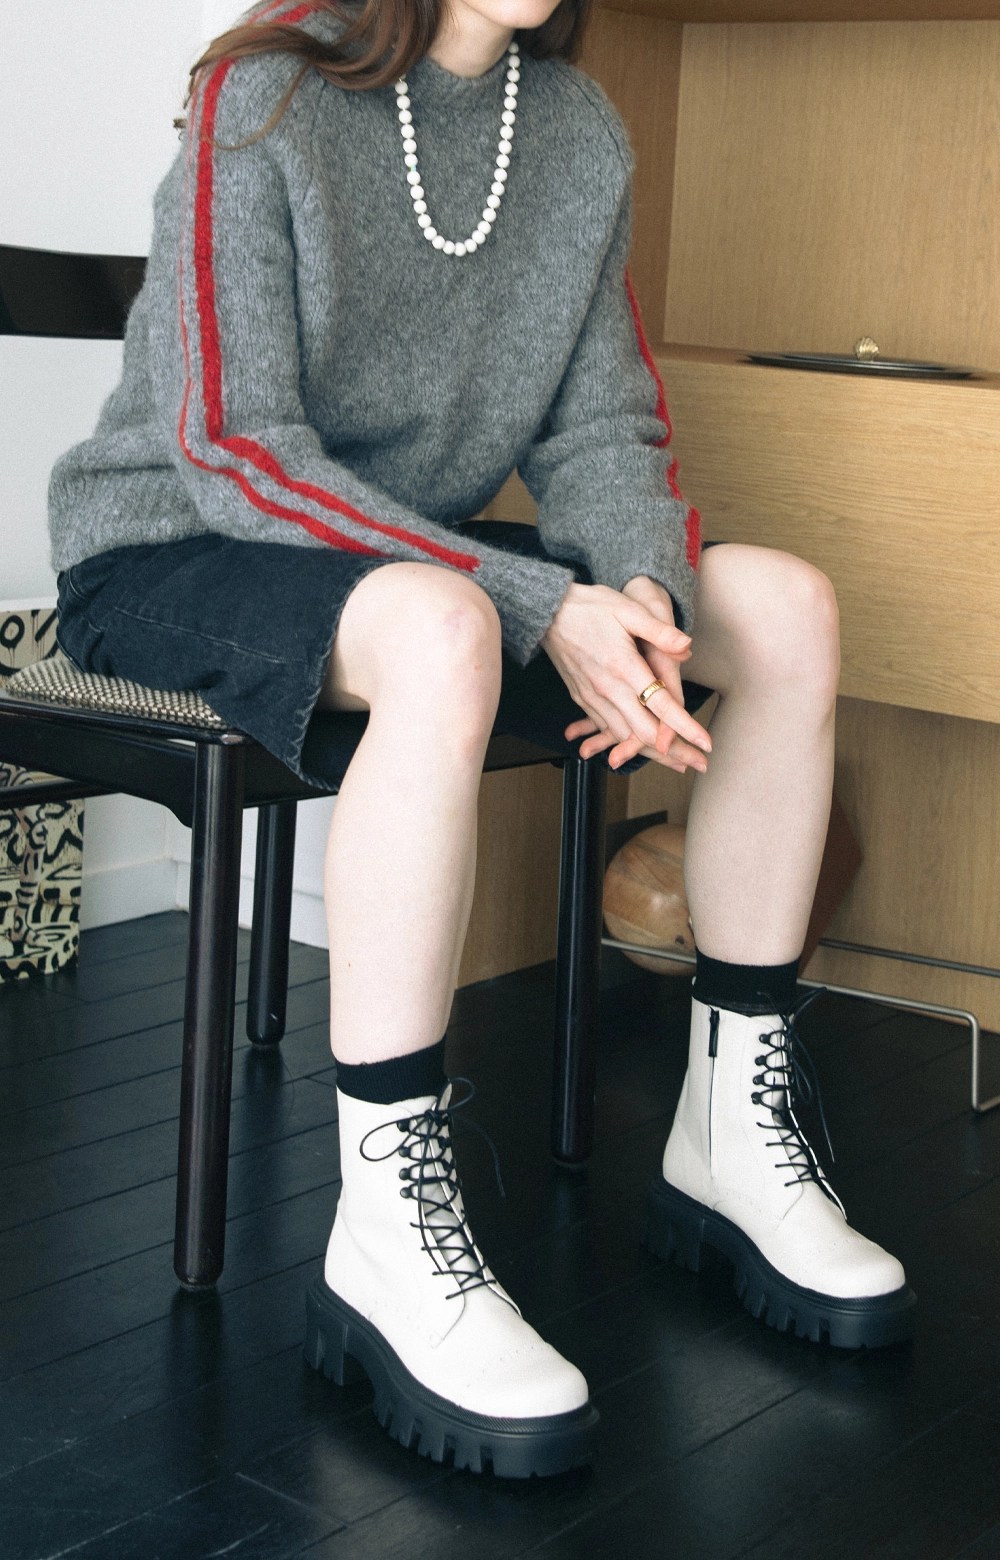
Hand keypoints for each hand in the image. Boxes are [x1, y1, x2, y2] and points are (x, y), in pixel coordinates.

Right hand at [542, 577, 710, 772]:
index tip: (706, 744)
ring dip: (653, 754)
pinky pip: (608, 729)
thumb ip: (659, 631)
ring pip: (626, 737)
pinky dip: (627, 745)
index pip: (661, 706)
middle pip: (646, 733)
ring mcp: (593, 698)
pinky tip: (642, 751)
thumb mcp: (628, 610)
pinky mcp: (583, 699)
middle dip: (675, 753)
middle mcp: (608, 689)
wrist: (548, 614)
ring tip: (678, 763)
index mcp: (624, 667)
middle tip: (700, 763)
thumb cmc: (591, 607)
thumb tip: (687, 646)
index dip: (686, 728)